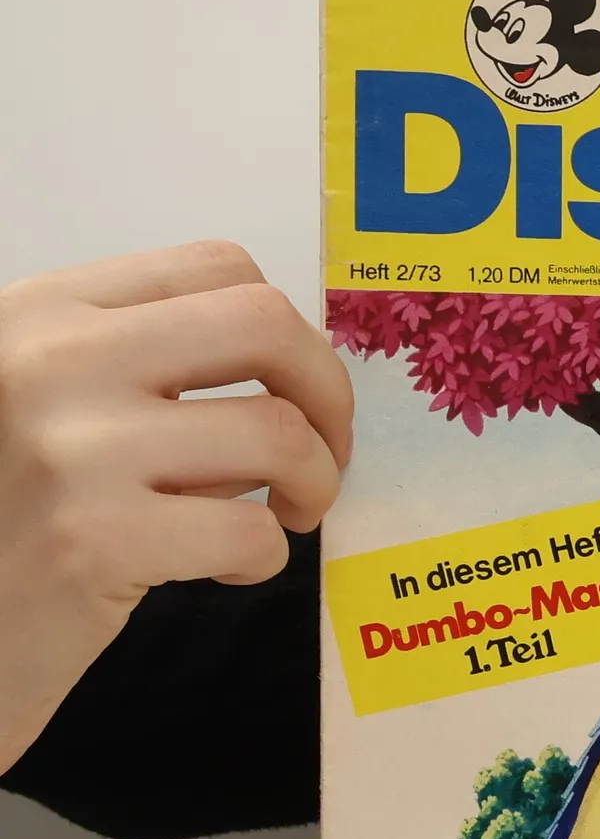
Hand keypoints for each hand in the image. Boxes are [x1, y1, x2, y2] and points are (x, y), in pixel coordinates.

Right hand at [0, 242, 351, 775]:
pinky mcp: (93, 540)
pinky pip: (251, 530)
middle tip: (322, 455)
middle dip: (328, 394)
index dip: (290, 336)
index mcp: (42, 311)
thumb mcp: (53, 410)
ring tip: (283, 516)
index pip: (218, 269)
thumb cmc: (11, 518)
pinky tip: (227, 570)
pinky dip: (265, 558)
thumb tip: (296, 380)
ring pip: (277, 433)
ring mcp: (70, 448)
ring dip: (313, 483)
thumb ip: (149, 377)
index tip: (297, 394)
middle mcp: (50, 361)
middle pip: (264, 325)